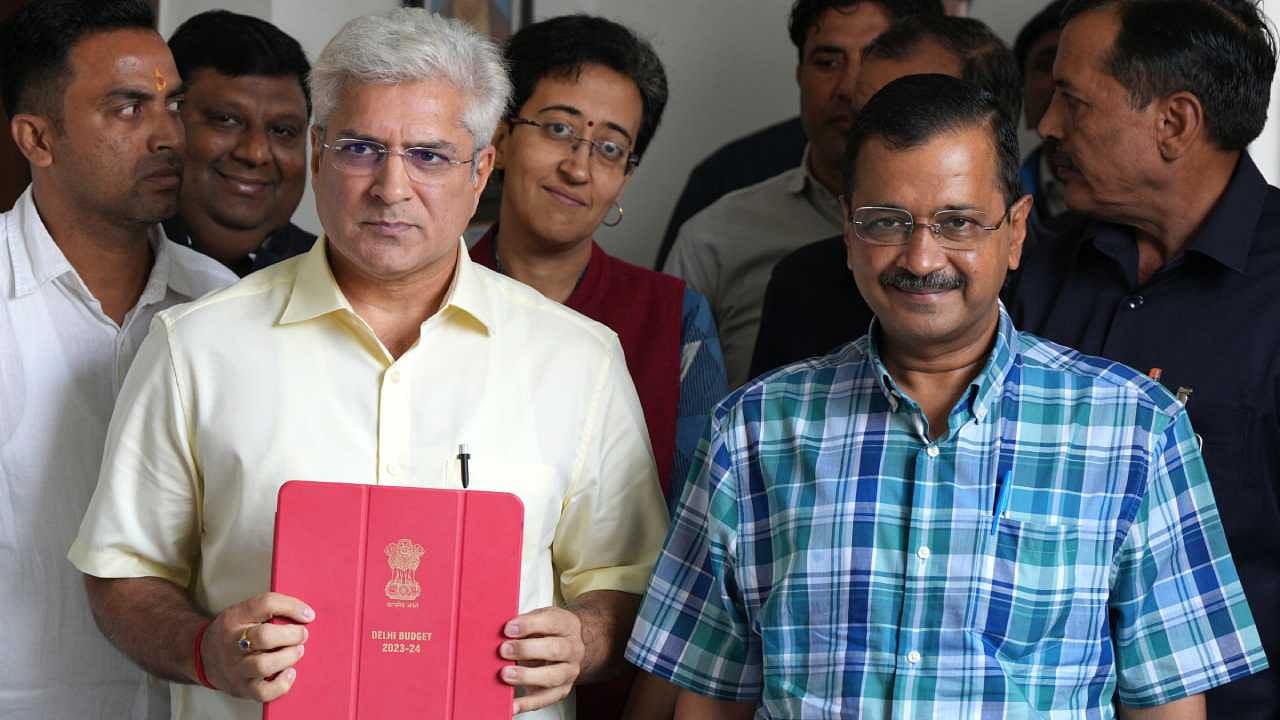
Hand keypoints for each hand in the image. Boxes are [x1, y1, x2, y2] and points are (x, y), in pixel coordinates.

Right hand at [199, 592, 314, 701]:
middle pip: (264, 636)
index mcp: (234, 617)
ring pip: (263, 665)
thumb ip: (269, 610)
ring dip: (288, 657)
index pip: (265, 604)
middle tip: (302, 634)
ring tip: (297, 651)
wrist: (204, 657)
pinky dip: (282, 684)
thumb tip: (305, 615)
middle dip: (292, 635)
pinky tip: (290, 672)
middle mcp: (231, 643)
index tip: (309, 615)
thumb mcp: (243, 612)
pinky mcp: (240, 688)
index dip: (292, 607)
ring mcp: (235, 668)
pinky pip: (263, 692)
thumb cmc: (235, 632)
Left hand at [499, 606, 585, 713]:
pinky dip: (527, 703)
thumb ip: (524, 623)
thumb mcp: (540, 618)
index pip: (551, 623)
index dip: (529, 625)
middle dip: (526, 650)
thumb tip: (498, 631)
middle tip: (504, 650)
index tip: (508, 629)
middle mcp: (573, 649)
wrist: (568, 646)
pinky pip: (545, 699)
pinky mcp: (562, 690)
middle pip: (554, 650)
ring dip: (527, 676)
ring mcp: (569, 671)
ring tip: (506, 675)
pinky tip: (512, 704)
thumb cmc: (549, 631)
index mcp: (567, 625)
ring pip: (552, 676)